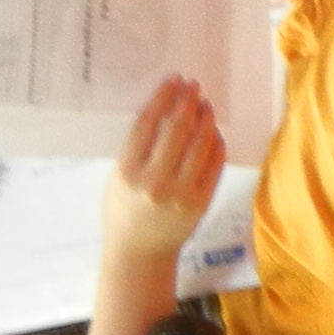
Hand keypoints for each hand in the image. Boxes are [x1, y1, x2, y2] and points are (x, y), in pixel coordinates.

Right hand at [101, 77, 226, 265]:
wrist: (139, 253)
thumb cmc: (123, 210)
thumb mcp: (118, 178)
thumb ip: (137, 150)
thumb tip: (164, 111)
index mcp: (127, 172)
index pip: (147, 124)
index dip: (163, 98)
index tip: (173, 81)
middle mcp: (155, 182)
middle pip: (177, 130)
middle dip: (187, 102)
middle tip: (193, 86)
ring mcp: (181, 193)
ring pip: (200, 144)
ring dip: (205, 119)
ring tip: (205, 105)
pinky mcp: (201, 202)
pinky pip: (214, 164)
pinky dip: (216, 143)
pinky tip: (213, 132)